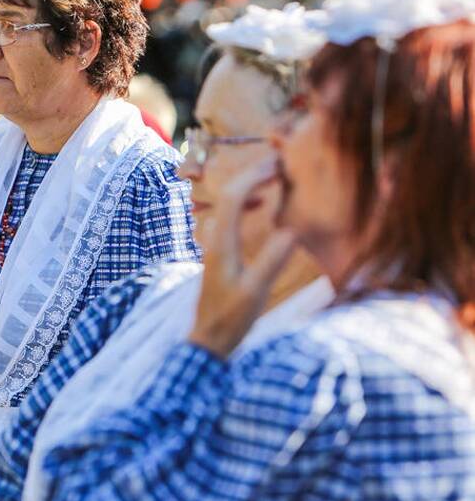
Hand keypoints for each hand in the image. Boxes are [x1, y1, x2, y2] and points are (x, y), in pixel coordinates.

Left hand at [188, 158, 296, 358]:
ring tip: (275, 176)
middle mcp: (214, 238)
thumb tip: (292, 231)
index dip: (255, 176)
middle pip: (229, 194)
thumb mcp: (255, 292)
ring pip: (228, 204)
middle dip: (253, 173)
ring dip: (250, 186)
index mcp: (222, 243)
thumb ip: (271, 262)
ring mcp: (214, 243)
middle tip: (280, 161)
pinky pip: (230, 216)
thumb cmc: (231, 318)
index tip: (278, 164)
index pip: (233, 197)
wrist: (208, 338)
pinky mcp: (219, 251)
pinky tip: (262, 205)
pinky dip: (246, 202)